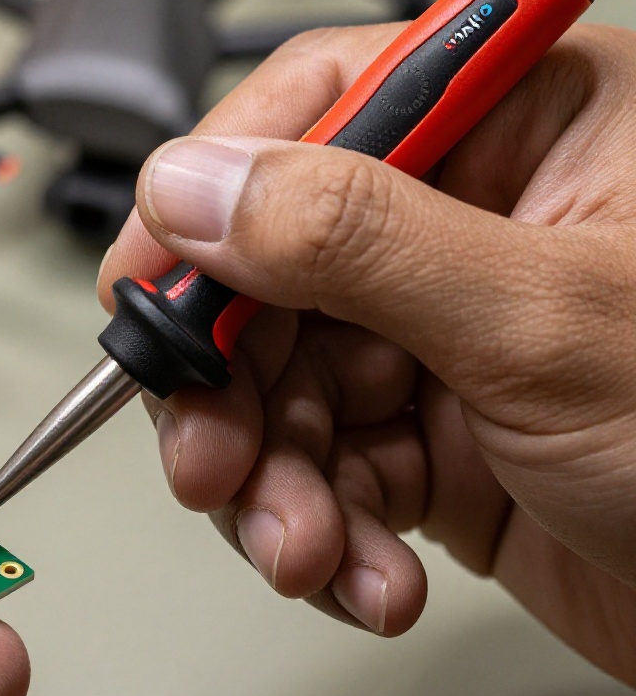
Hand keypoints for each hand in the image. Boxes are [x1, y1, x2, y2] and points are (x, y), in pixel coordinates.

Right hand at [97, 23, 635, 680]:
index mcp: (526, 128)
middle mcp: (473, 221)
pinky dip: (325, 536)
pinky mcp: (435, 439)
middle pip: (270, 275)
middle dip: (235, 392)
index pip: (316, 117)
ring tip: (309, 551)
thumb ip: (357, 240)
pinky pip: (324, 472)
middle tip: (216, 467)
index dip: (209, 206)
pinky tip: (366, 578)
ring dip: (275, 487)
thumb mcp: (545, 321)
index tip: (150, 296)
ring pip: (282, 389)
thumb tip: (196, 185)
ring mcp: (447, 335)